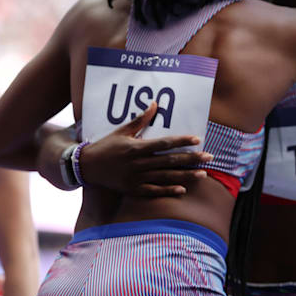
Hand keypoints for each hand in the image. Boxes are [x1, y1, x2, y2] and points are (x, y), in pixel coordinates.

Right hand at [79, 103, 211, 196]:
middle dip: (191, 159)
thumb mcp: (122, 131)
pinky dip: (168, 191)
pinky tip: (183, 190)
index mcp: (136, 147)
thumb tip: (155, 103)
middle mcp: (138, 163)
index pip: (164, 143)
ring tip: (203, 174)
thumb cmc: (106, 146)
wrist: (85, 167)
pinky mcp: (133, 189)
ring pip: (165, 177)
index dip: (181, 141)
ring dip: (185, 176)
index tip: (197, 139)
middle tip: (209, 157)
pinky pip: (153, 191)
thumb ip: (140, 119)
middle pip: (169, 161)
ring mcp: (136, 178)